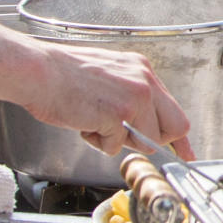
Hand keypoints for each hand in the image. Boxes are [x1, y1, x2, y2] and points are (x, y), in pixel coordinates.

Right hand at [21, 43, 190, 158]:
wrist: (37, 71)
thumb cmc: (61, 75)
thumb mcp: (108, 77)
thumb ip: (131, 98)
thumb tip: (146, 126)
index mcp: (141, 70)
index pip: (174, 108)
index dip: (176, 136)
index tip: (184, 152)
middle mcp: (144, 81)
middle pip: (174, 128)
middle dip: (152, 140)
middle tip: (123, 135)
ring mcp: (134, 97)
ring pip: (147, 142)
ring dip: (119, 140)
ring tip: (94, 121)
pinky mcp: (119, 115)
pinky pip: (116, 146)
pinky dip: (98, 142)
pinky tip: (84, 122)